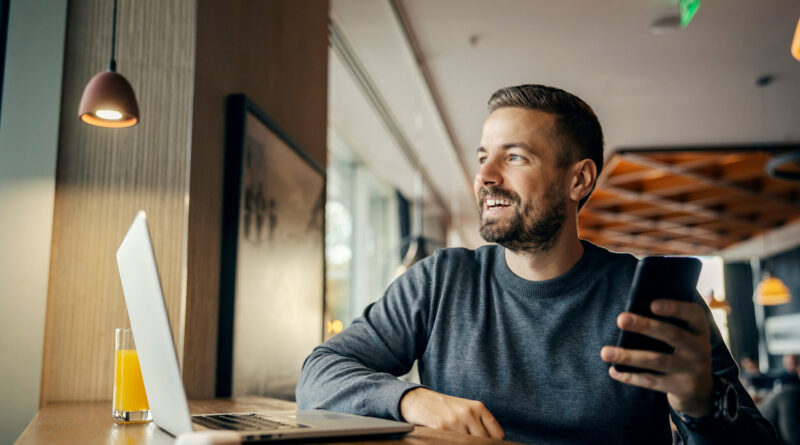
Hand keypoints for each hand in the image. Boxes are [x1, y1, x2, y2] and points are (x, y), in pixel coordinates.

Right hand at [399, 387, 504, 438]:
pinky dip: (451, 443)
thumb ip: (480, 423)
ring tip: (457, 441)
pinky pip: (452, 442)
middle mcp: (469, 413)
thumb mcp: (465, 409)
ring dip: (464, 444)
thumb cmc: (443, 408)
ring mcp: (455, 420)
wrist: (418, 399)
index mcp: (478, 407)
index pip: (497, 435)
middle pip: (484, 441)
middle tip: (470, 444)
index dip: (494, 444)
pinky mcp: (441, 427)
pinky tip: (447, 441)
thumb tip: (493, 442)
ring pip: (470, 443)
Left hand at [600, 299, 713, 417]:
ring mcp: (692, 370)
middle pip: (671, 334)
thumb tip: (632, 312)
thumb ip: (669, 324)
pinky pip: (652, 381)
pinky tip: (613, 371)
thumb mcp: (685, 337)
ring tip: (605, 352)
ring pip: (657, 360)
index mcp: (699, 330)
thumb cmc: (682, 352)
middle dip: (644, 326)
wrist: (701, 391)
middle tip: (620, 319)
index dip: (674, 308)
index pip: (693, 314)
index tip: (652, 304)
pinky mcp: (682, 388)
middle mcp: (700, 349)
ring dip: (628, 356)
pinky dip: (630, 376)